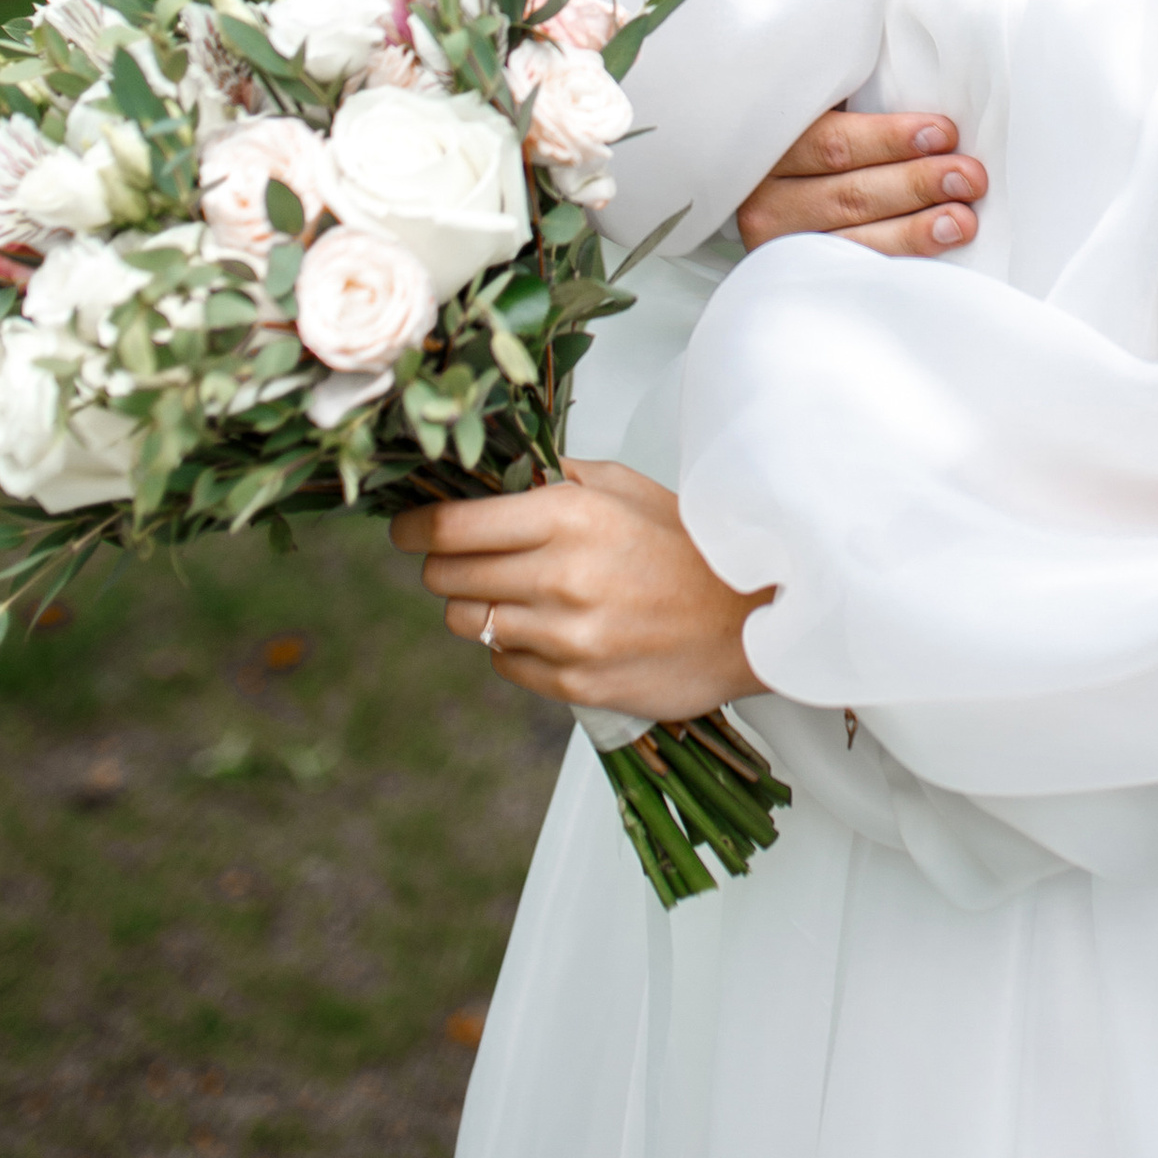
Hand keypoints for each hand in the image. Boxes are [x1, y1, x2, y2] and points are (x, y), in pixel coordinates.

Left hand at [390, 459, 771, 716]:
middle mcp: (560, 577)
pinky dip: (514, 646)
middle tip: (461, 556)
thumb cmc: (691, 546)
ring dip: (479, 607)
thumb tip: (491, 471)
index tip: (406, 526)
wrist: (751, 621)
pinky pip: (505, 664)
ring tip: (513, 593)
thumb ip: (555, 476)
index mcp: (570, 516)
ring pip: (468, 624)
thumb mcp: (627, 487)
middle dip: (444, 565)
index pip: (452, 525)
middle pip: (446, 577)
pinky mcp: (575, 686)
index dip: (415, 525)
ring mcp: (566, 638)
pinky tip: (549, 627)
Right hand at [737, 105, 985, 257]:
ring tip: (962, 221)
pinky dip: (897, 264)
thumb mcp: (820, 111)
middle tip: (969, 177)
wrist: (759, 203)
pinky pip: (852, 275)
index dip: (889, 140)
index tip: (943, 133)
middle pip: (849, 195)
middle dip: (916, 184)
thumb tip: (924, 85)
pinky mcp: (799, 278)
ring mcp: (781, 246)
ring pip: (852, 241)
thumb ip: (853, 100)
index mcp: (772, 146)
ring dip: (914, 232)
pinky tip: (933, 255)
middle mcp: (766, 201)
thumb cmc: (813, 142)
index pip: (831, 143)